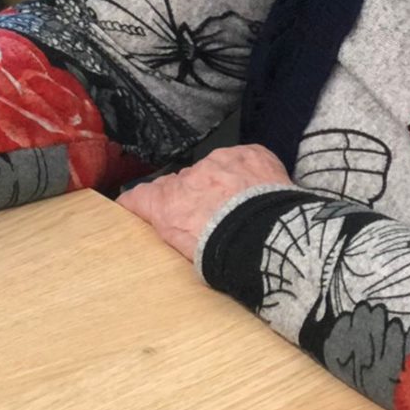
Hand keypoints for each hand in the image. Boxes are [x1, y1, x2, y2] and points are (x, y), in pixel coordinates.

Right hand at [116, 145, 292, 260]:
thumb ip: (175, 231)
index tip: (141, 206)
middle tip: (213, 216)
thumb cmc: (229, 254)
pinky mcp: (248, 154)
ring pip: (216, 169)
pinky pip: (244, 159)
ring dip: (224, 183)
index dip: (141, 202)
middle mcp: (187, 178)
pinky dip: (250, 171)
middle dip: (194, 196)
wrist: (270, 240)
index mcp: (167, 204)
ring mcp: (219, 162)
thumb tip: (177, 227)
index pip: (139, 196)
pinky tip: (260, 190)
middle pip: (183, 183)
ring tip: (245, 206)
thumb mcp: (188, 253)